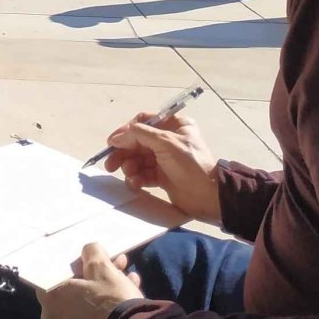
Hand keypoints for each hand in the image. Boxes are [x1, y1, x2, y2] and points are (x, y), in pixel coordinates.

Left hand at [36, 244, 144, 318]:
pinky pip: (96, 316)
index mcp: (50, 299)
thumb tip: (89, 251)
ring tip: (128, 274)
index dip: (72, 261)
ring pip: (87, 301)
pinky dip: (108, 304)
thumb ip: (91, 252)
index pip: (53, 273)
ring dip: (106, 285)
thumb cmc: (109, 300)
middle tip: (114, 261)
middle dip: (96, 272)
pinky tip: (131, 289)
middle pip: (74, 287)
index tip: (87, 255)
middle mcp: (55, 318)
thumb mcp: (102, 268)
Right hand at [104, 112, 221, 223]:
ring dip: (129, 167)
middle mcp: (168, 140)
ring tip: (128, 174)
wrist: (208, 197)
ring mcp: (165, 159)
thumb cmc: (190, 164)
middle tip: (110, 165)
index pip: (144, 122)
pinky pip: (143, 174)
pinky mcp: (162, 177)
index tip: (112, 143)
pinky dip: (137, 178)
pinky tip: (135, 184)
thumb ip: (139, 135)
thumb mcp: (166, 143)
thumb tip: (116, 138)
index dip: (126, 131)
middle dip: (124, 153)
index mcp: (174, 125)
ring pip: (138, 159)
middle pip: (137, 142)